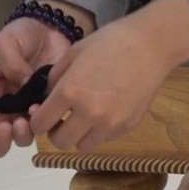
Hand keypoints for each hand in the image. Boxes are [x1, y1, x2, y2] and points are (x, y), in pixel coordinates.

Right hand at [0, 1, 93, 157]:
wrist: (50, 29)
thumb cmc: (20, 36)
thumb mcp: (6, 44)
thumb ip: (11, 64)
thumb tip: (23, 86)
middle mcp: (7, 106)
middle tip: (5, 128)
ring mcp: (29, 110)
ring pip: (22, 138)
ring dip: (22, 134)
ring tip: (27, 116)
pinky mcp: (50, 109)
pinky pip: (47, 127)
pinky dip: (45, 125)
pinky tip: (47, 112)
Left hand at [31, 0, 188, 151]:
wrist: (150, 47)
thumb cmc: (109, 43)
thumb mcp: (73, 54)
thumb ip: (54, 80)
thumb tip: (44, 100)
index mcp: (70, 93)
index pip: (40, 124)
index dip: (38, 120)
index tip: (42, 114)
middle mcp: (88, 114)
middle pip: (60, 142)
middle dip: (56, 132)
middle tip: (62, 119)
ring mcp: (110, 124)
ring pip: (83, 146)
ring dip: (79, 136)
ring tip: (84, 118)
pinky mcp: (127, 127)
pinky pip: (104, 139)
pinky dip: (99, 131)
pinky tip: (106, 111)